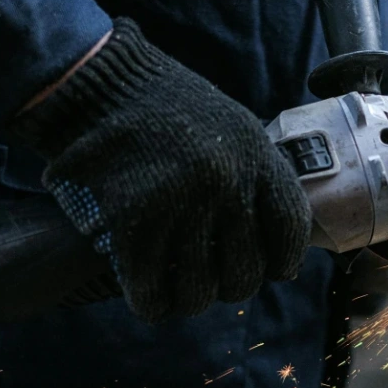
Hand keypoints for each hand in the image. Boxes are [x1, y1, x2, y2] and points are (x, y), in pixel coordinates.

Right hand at [9, 18, 311, 322]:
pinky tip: (150, 299)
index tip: (274, 270)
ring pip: (199, 292)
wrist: (98, 83)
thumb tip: (279, 245)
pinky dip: (152, 304)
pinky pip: (151, 291)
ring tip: (180, 290)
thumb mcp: (231, 127)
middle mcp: (225, 180)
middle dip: (231, 287)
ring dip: (189, 300)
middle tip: (214, 278)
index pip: (290, 228)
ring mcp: (179, 200)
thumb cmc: (166, 109)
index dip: (284, 261)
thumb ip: (256, 176)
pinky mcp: (132, 217)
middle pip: (246, 272)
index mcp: (254, 154)